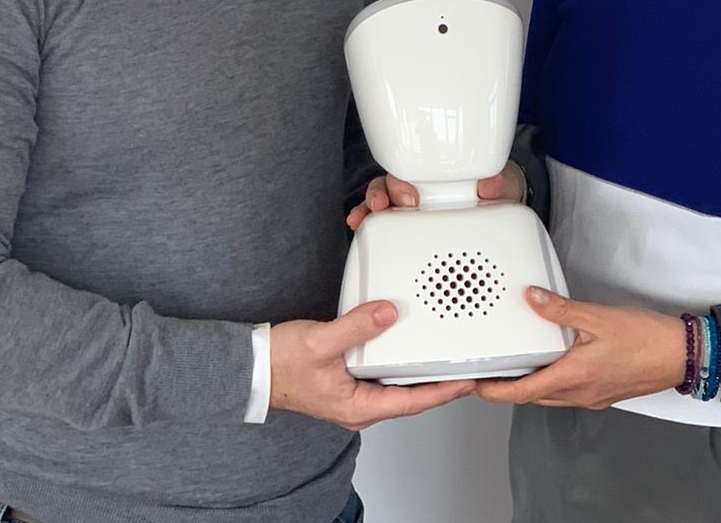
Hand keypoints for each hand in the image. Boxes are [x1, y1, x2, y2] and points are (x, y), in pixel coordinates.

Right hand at [268, 301, 474, 429]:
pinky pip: (382, 374)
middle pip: (410, 397)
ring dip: (420, 372)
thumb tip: (388, 314)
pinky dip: (400, 362)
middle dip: (439, 383)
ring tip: (445, 356)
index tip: (467, 381)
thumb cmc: (281, 364)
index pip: (412, 403)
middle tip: (466, 367)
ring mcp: (354, 394)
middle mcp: (360, 406)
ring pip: (397, 386)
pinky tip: (407, 346)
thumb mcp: (320, 343)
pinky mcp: (348, 380)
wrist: (253, 368)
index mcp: (358, 407)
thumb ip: (355, 327)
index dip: (443, 391)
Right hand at [346, 161, 525, 231]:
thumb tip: (489, 187)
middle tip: (385, 207)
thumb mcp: (500, 184)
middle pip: (390, 184)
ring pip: (380, 200)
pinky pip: (384, 223)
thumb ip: (495, 184)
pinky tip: (358, 227)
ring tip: (362, 218)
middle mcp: (419, 186)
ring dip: (368, 208)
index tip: (409, 197)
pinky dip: (368, 225)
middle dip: (381, 194)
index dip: (404, 180)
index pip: (412, 167)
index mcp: (437, 172)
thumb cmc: (494, 190)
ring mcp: (411, 205)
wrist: (500, 208)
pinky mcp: (410, 225)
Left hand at [475, 288, 686, 410]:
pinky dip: (554, 380)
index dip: (495, 391)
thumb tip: (532, 299)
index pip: (522, 393)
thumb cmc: (645, 339)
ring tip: (518, 365)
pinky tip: (556, 362)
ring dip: (532, 385)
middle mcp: (580, 393)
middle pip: (533, 397)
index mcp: (573, 377)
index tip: (476, 385)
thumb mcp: (597, 317)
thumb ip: (560, 310)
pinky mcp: (604, 392)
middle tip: (490, 372)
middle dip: (509, 388)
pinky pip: (569, 392)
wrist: (679, 355)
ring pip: (551, 396)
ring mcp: (593, 396)